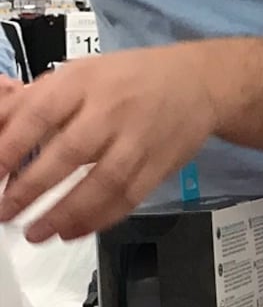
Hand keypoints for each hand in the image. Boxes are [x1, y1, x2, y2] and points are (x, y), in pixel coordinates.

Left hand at [0, 45, 223, 241]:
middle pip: (69, 152)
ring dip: (65, 212)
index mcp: (83, 81)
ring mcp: (139, 139)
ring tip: (36, 232)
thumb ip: (33, 101)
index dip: (11, 146)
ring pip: (101, 182)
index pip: (39, 114)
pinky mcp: (159, 165)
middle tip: (5, 211)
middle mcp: (112, 109)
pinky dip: (99, 219)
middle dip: (31, 188)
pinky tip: (74, 231)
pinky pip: (128, 198)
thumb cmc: (130, 79)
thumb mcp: (77, 74)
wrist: (198, 83)